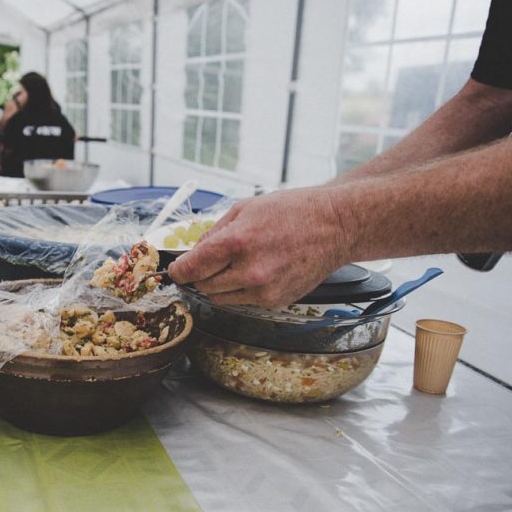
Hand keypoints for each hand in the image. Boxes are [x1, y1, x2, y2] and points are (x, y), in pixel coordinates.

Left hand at [168, 187, 351, 306]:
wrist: (334, 226)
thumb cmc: (293, 212)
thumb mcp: (245, 209)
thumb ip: (214, 232)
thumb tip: (195, 252)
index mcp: (237, 243)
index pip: (191, 268)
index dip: (179, 270)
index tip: (177, 269)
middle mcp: (249, 272)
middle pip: (203, 285)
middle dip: (201, 274)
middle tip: (212, 260)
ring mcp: (263, 291)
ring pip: (220, 297)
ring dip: (221, 283)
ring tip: (240, 262)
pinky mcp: (275, 301)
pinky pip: (243, 301)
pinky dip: (242, 289)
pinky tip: (258, 270)